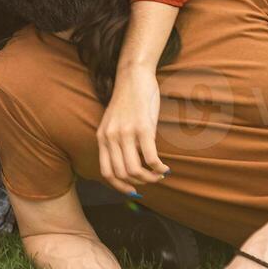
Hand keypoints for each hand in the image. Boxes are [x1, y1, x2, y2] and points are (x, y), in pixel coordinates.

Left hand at [97, 66, 168, 191]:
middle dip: (139, 183)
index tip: (133, 191)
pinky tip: (165, 168)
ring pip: (135, 170)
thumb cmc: (127, 101)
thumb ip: (115, 141)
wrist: (133, 77)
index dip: (119, 186)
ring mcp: (126, 133)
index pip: (106, 172)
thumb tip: (127, 164)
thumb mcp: (113, 122)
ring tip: (159, 175)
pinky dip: (159, 168)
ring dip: (150, 178)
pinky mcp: (143, 128)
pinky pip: (150, 158)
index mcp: (102, 138)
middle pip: (122, 174)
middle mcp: (111, 138)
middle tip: (151, 181)